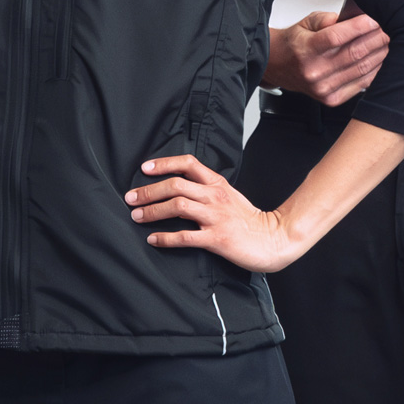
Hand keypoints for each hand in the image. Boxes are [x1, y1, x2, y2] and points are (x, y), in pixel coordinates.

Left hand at [125, 152, 298, 272]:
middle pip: (175, 185)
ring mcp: (215, 217)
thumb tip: (179, 189)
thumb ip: (207, 189)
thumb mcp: (229, 195)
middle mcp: (215, 196)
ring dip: (152, 210)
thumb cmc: (249, 220)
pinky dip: (165, 238)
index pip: (188, 164)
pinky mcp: (216, 238)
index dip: (164, 164)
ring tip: (137, 216)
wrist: (273, 239)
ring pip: (177, 206)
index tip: (145, 168)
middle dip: (149, 191)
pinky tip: (153, 239)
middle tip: (130, 198)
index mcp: (217, 184)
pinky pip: (185, 237)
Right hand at [271, 10, 390, 106]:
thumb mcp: (305, 23)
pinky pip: (361, 84)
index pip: (337, 37)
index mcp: (306, 50)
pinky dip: (374, 70)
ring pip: (361, 69)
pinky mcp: (331, 99)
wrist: (278, 67)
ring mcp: (324, 88)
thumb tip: (351, 16)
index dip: (359, 27)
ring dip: (379, 54)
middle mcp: (314, 71)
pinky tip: (378, 59)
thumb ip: (326, 19)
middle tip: (385, 28)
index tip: (374, 19)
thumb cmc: (295, 44)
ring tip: (385, 42)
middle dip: (375, 38)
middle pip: (354, 53)